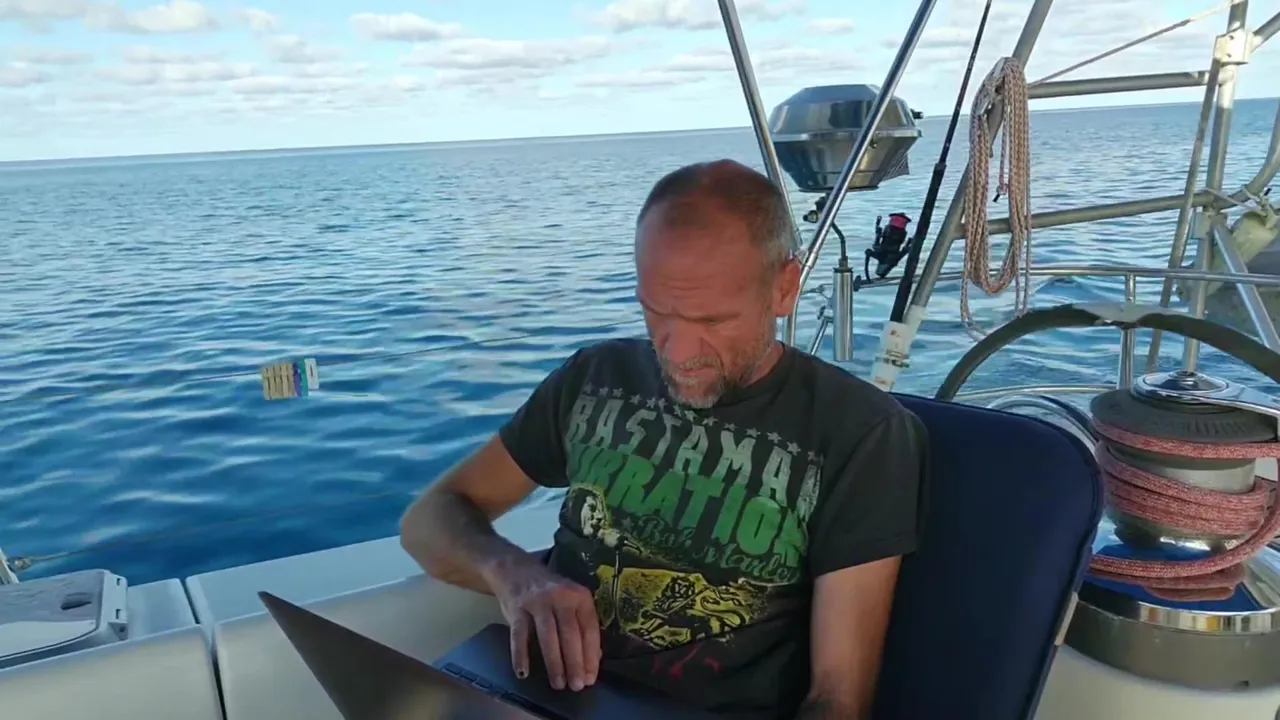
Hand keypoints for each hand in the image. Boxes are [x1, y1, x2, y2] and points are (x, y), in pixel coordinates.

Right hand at [490, 559, 601, 691]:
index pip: (589, 629)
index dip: (591, 656)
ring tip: (558, 684)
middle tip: (577, 686)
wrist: (516, 569)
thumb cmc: (549, 592)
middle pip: (570, 634)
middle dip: (575, 663)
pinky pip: (519, 635)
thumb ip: (582, 625)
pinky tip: (523, 673)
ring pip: (548, 636)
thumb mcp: (571, 600)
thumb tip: (594, 657)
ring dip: (554, 663)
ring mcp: (537, 602)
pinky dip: (520, 654)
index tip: (591, 678)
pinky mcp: (516, 608)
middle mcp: (560, 597)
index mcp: (579, 596)